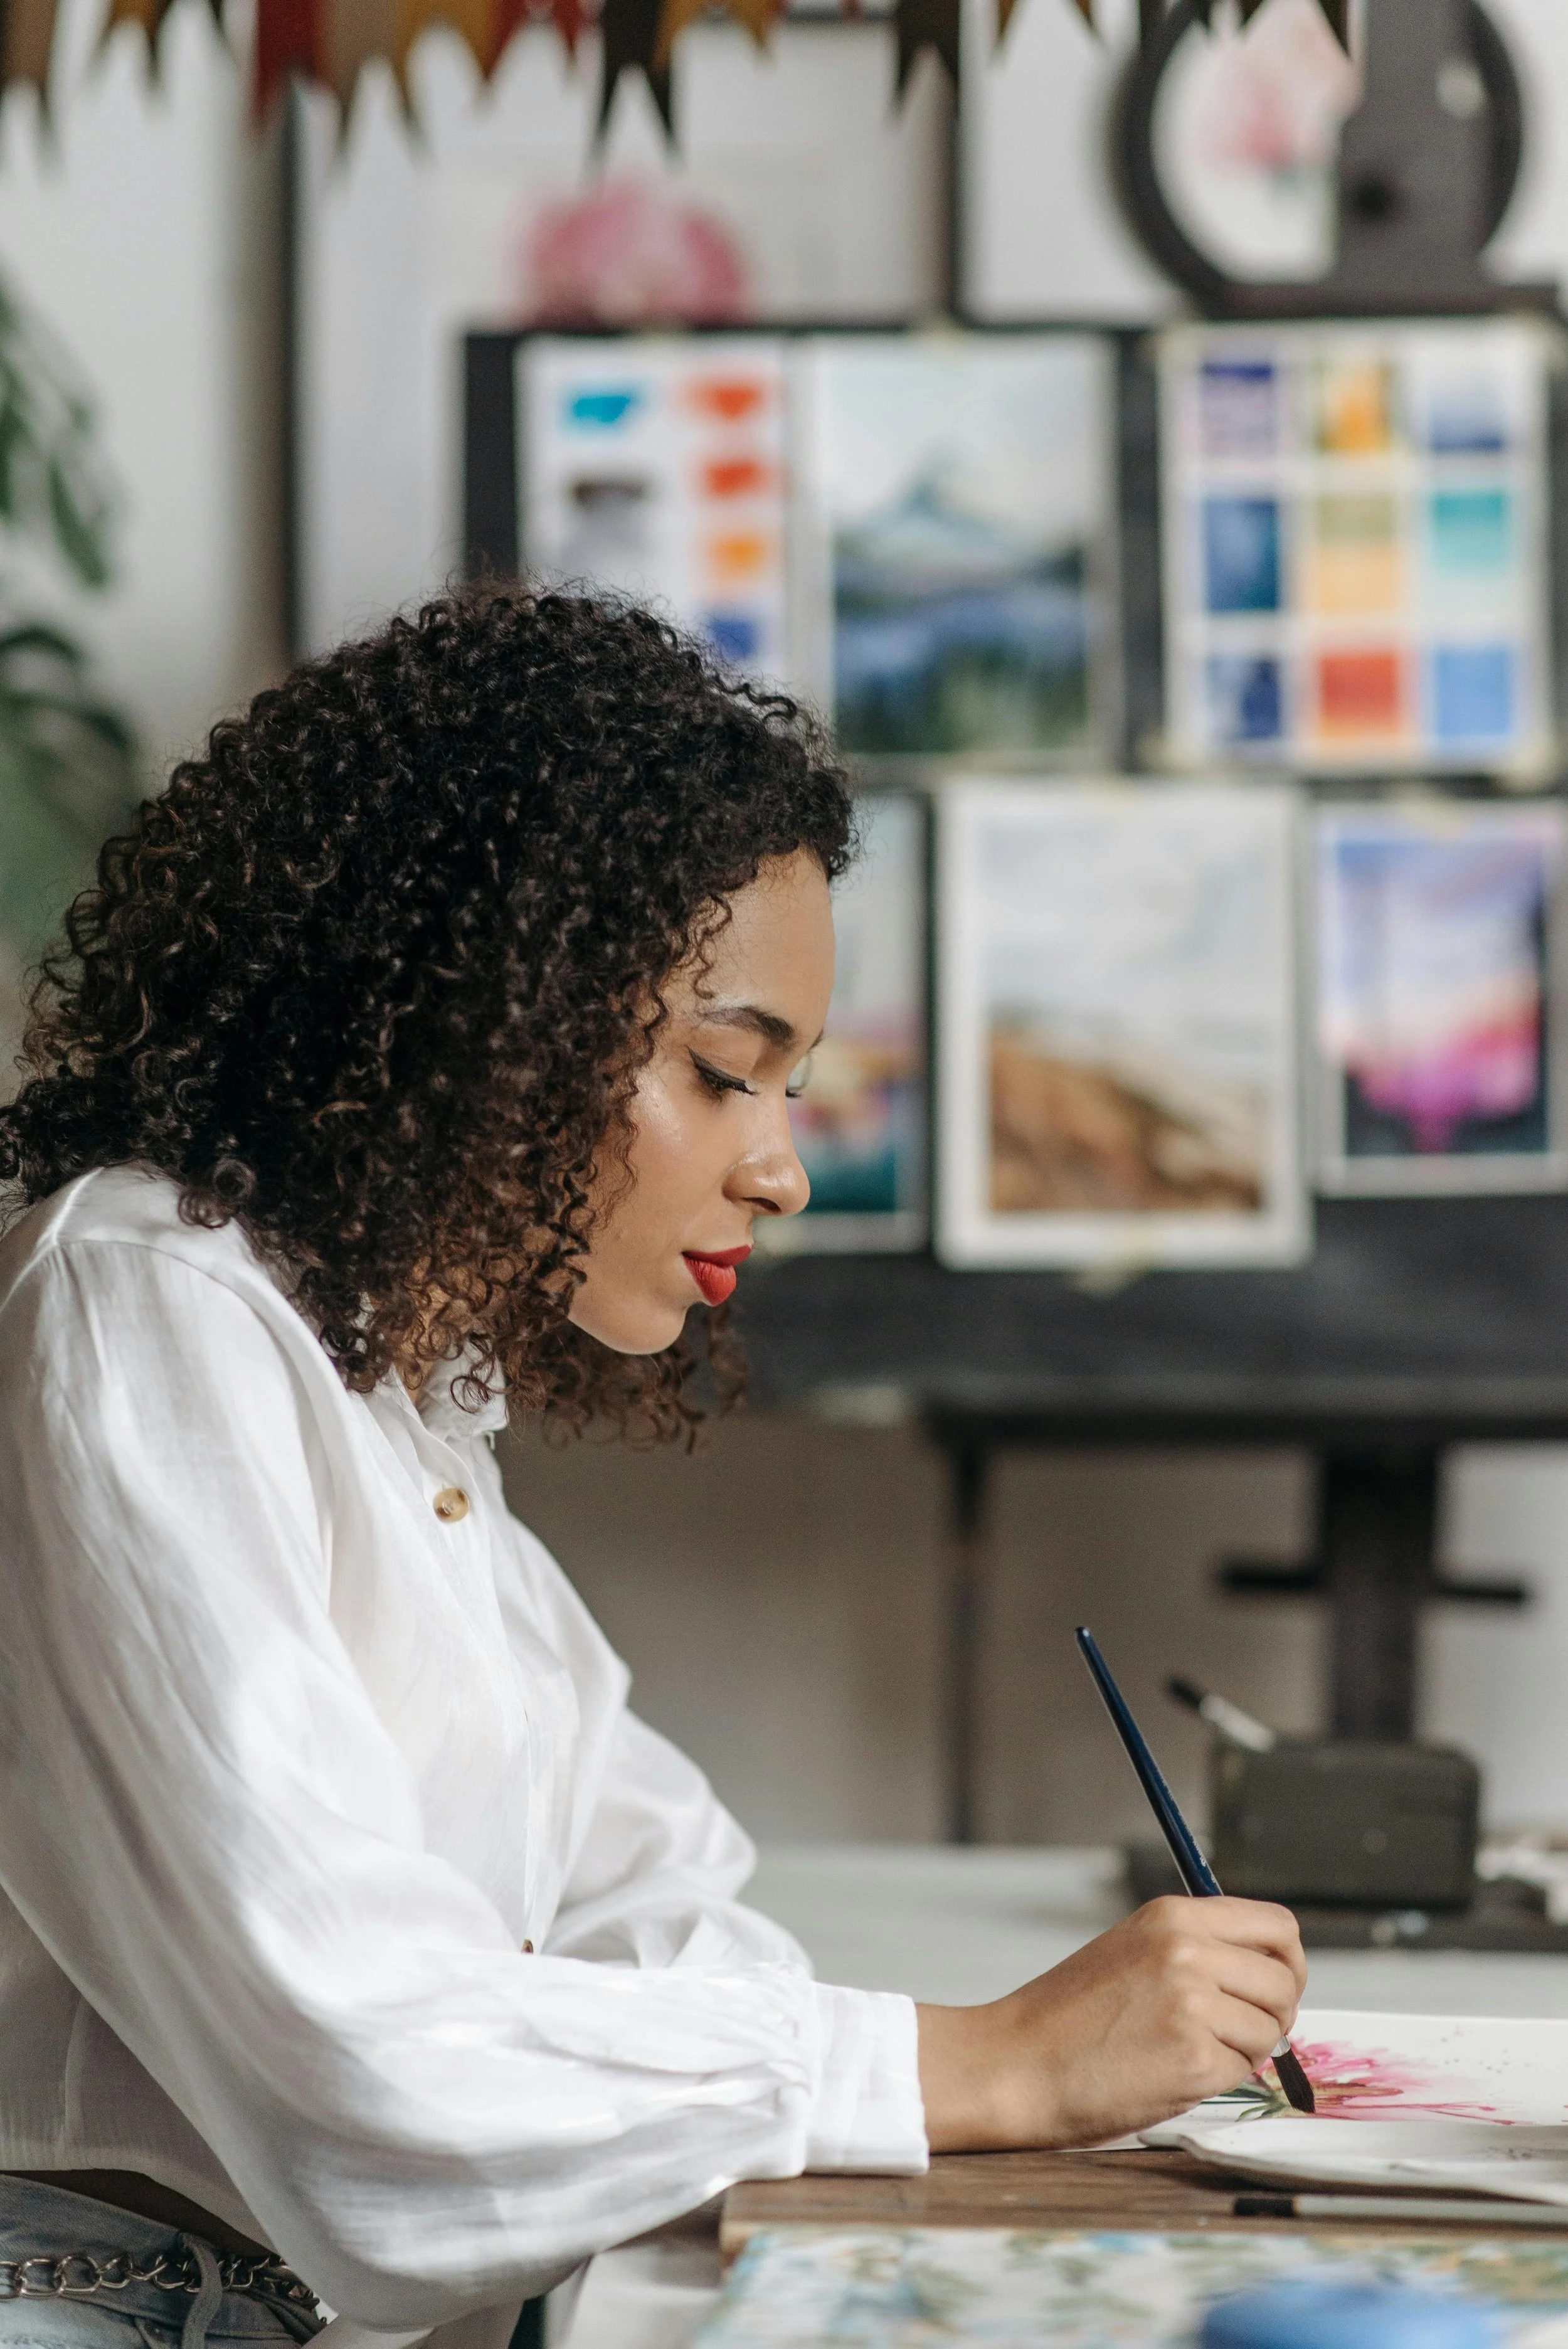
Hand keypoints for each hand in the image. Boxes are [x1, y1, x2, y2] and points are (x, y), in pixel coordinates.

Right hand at [915, 1895, 1306, 2150]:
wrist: (1014, 2064)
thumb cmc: (1067, 2017)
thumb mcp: (1131, 1950)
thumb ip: (1195, 1948)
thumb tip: (1267, 1971)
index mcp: (1173, 1917)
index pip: (1277, 1926)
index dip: (1288, 1962)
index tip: (1275, 1986)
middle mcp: (1188, 1951)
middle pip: (1283, 1981)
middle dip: (1273, 2014)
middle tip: (1237, 2033)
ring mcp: (1192, 2005)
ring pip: (1268, 2031)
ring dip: (1242, 2050)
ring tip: (1186, 2051)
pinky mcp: (1193, 2060)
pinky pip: (1242, 2071)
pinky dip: (1217, 2079)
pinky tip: (1171, 2073)